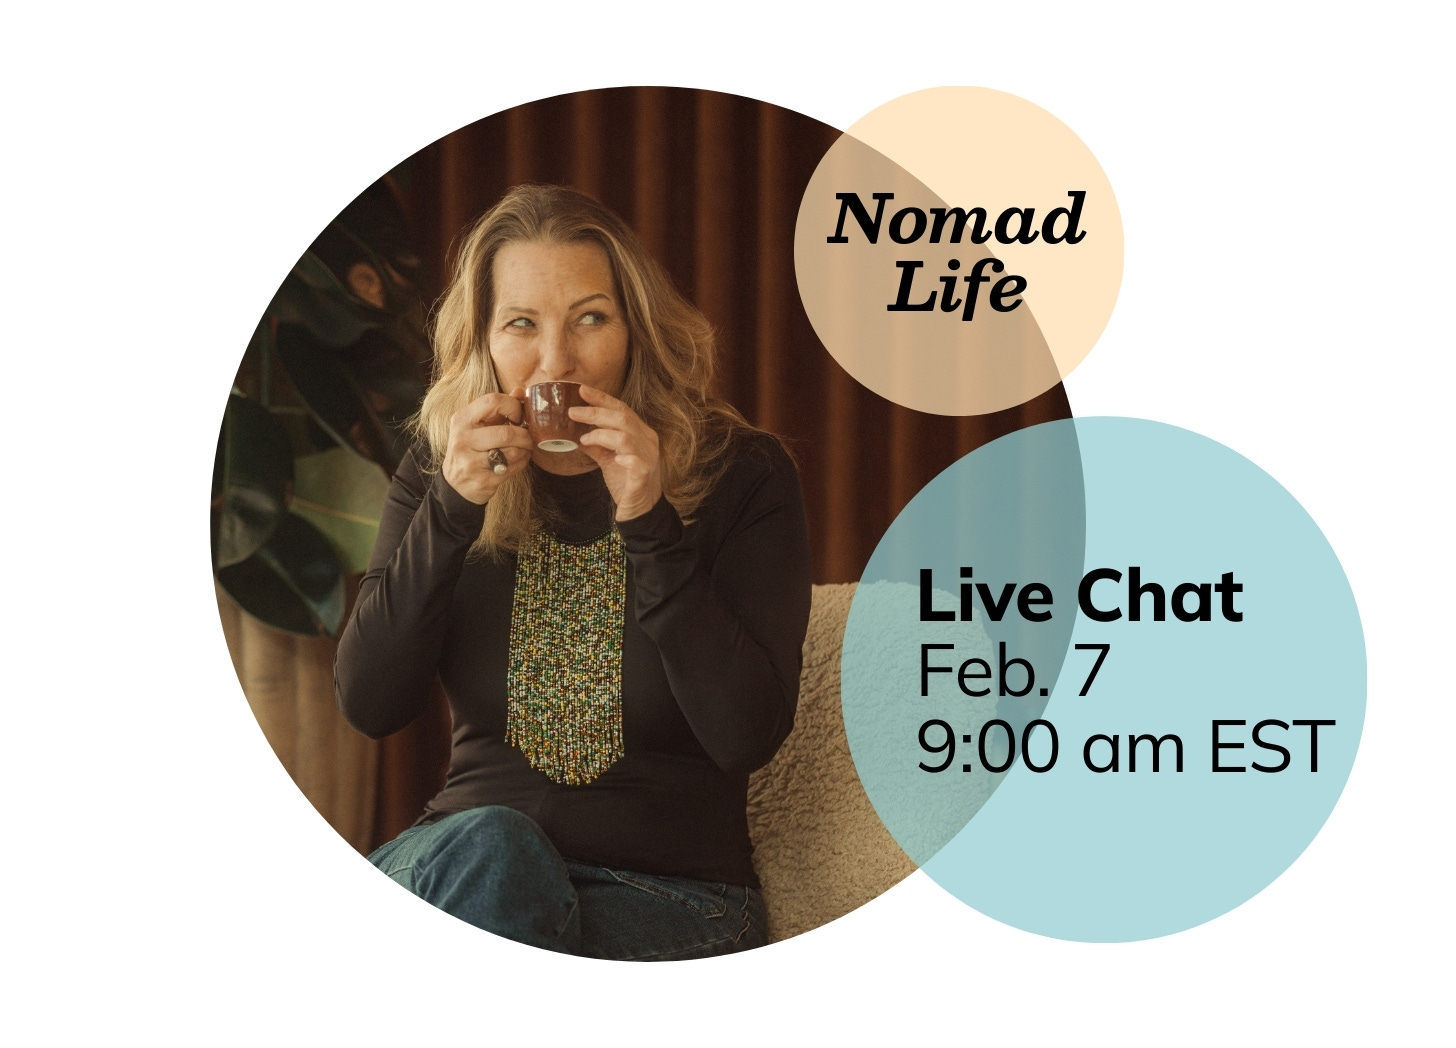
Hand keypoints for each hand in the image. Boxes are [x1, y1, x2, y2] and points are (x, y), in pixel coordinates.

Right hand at [441, 391, 533, 504]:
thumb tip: (521, 391)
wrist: (456, 484)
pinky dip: (522, 462)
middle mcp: (463, 439)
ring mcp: (471, 462)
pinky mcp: (483, 480)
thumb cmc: (471, 448)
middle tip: (529, 437)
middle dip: (524, 435)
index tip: (518, 417)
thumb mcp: (477, 425)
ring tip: (525, 448)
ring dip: (525, 450)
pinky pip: (512, 468)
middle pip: (506, 433)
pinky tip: (519, 459)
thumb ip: (498, 408)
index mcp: (462, 419)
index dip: (513, 406)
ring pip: (512, 452)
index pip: (492, 401)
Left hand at [572, 385, 662, 520]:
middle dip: (595, 412)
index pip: (622, 409)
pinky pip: (635, 461)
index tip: (581, 390)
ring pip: (625, 436)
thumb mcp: (608, 459)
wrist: (641, 511)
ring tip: (584, 438)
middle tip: (572, 412)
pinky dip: (623, 457)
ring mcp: (648, 458)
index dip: (602, 398)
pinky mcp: (644, 476)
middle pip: (623, 418)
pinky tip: (614, 458)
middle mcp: (647, 441)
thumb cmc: (626, 482)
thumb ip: (597, 445)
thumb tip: (576, 433)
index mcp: (640, 433)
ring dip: (601, 434)